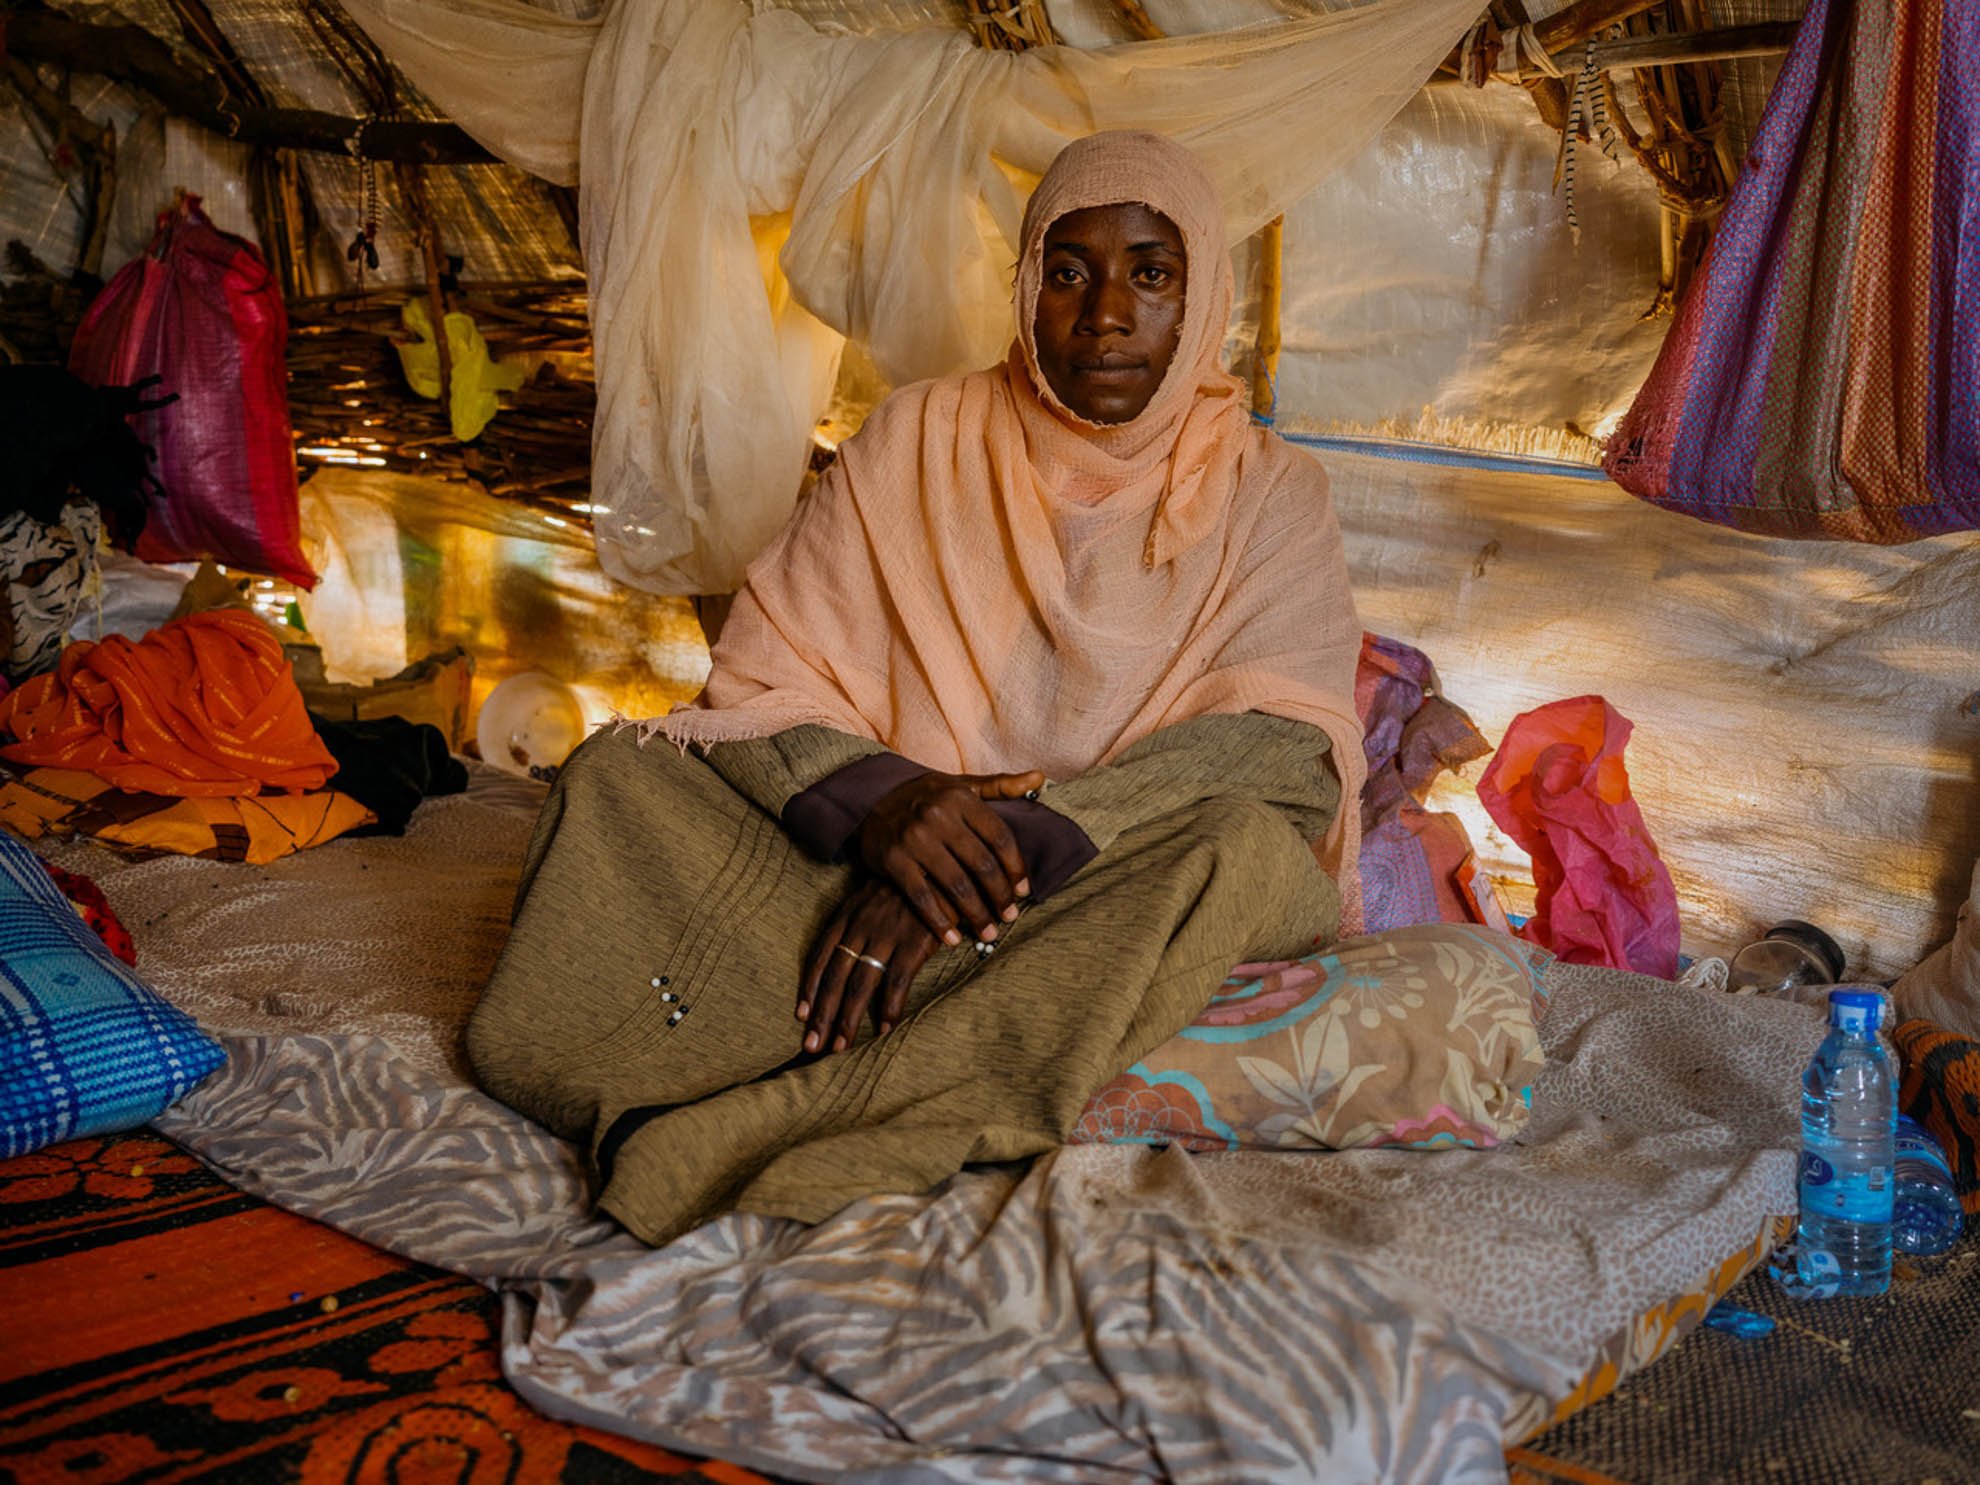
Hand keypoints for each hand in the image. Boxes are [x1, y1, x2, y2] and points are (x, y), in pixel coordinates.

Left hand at [797, 879, 940, 1054]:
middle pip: (835, 978)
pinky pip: (896, 981)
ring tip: (840, 1047)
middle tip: (812, 1046)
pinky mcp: (914, 943)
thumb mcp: (869, 899)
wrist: (940, 867)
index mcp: (847, 916)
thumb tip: (839, 960)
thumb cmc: (904, 888)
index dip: (809, 989)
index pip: (820, 958)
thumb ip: (853, 926)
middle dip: (822, 1015)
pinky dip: (889, 1007)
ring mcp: (886, 935)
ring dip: (848, 1019)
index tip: (801, 1016)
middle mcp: (861, 927)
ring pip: (860, 985)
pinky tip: (883, 1028)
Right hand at [856, 769, 1044, 945]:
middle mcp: (938, 816)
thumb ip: (1000, 786)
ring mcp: (914, 839)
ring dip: (976, 914)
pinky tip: (952, 937)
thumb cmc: (926, 796)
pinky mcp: (892, 860)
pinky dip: (939, 921)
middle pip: (981, 865)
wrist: (871, 797)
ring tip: (988, 933)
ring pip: (956, 884)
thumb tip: (1039, 778)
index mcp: (960, 797)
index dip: (1016, 868)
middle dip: (1000, 896)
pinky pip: (922, 897)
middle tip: (1010, 916)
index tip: (1024, 891)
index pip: (999, 837)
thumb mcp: (961, 785)